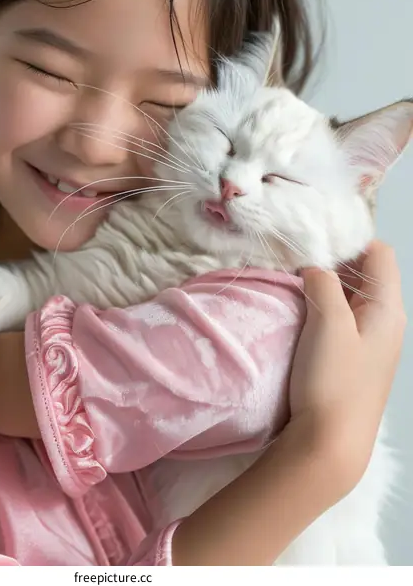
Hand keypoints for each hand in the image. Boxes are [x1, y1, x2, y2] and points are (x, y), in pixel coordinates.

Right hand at [287, 241, 405, 494]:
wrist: (330, 446)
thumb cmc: (333, 382)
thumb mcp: (328, 322)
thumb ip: (324, 283)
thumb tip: (316, 267)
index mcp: (389, 309)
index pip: (379, 254)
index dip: (350, 240)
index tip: (313, 237)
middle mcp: (386, 322)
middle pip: (367, 273)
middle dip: (334, 259)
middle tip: (298, 255)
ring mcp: (370, 342)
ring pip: (352, 295)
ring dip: (327, 283)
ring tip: (295, 278)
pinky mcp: (353, 358)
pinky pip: (343, 318)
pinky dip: (324, 305)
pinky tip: (301, 308)